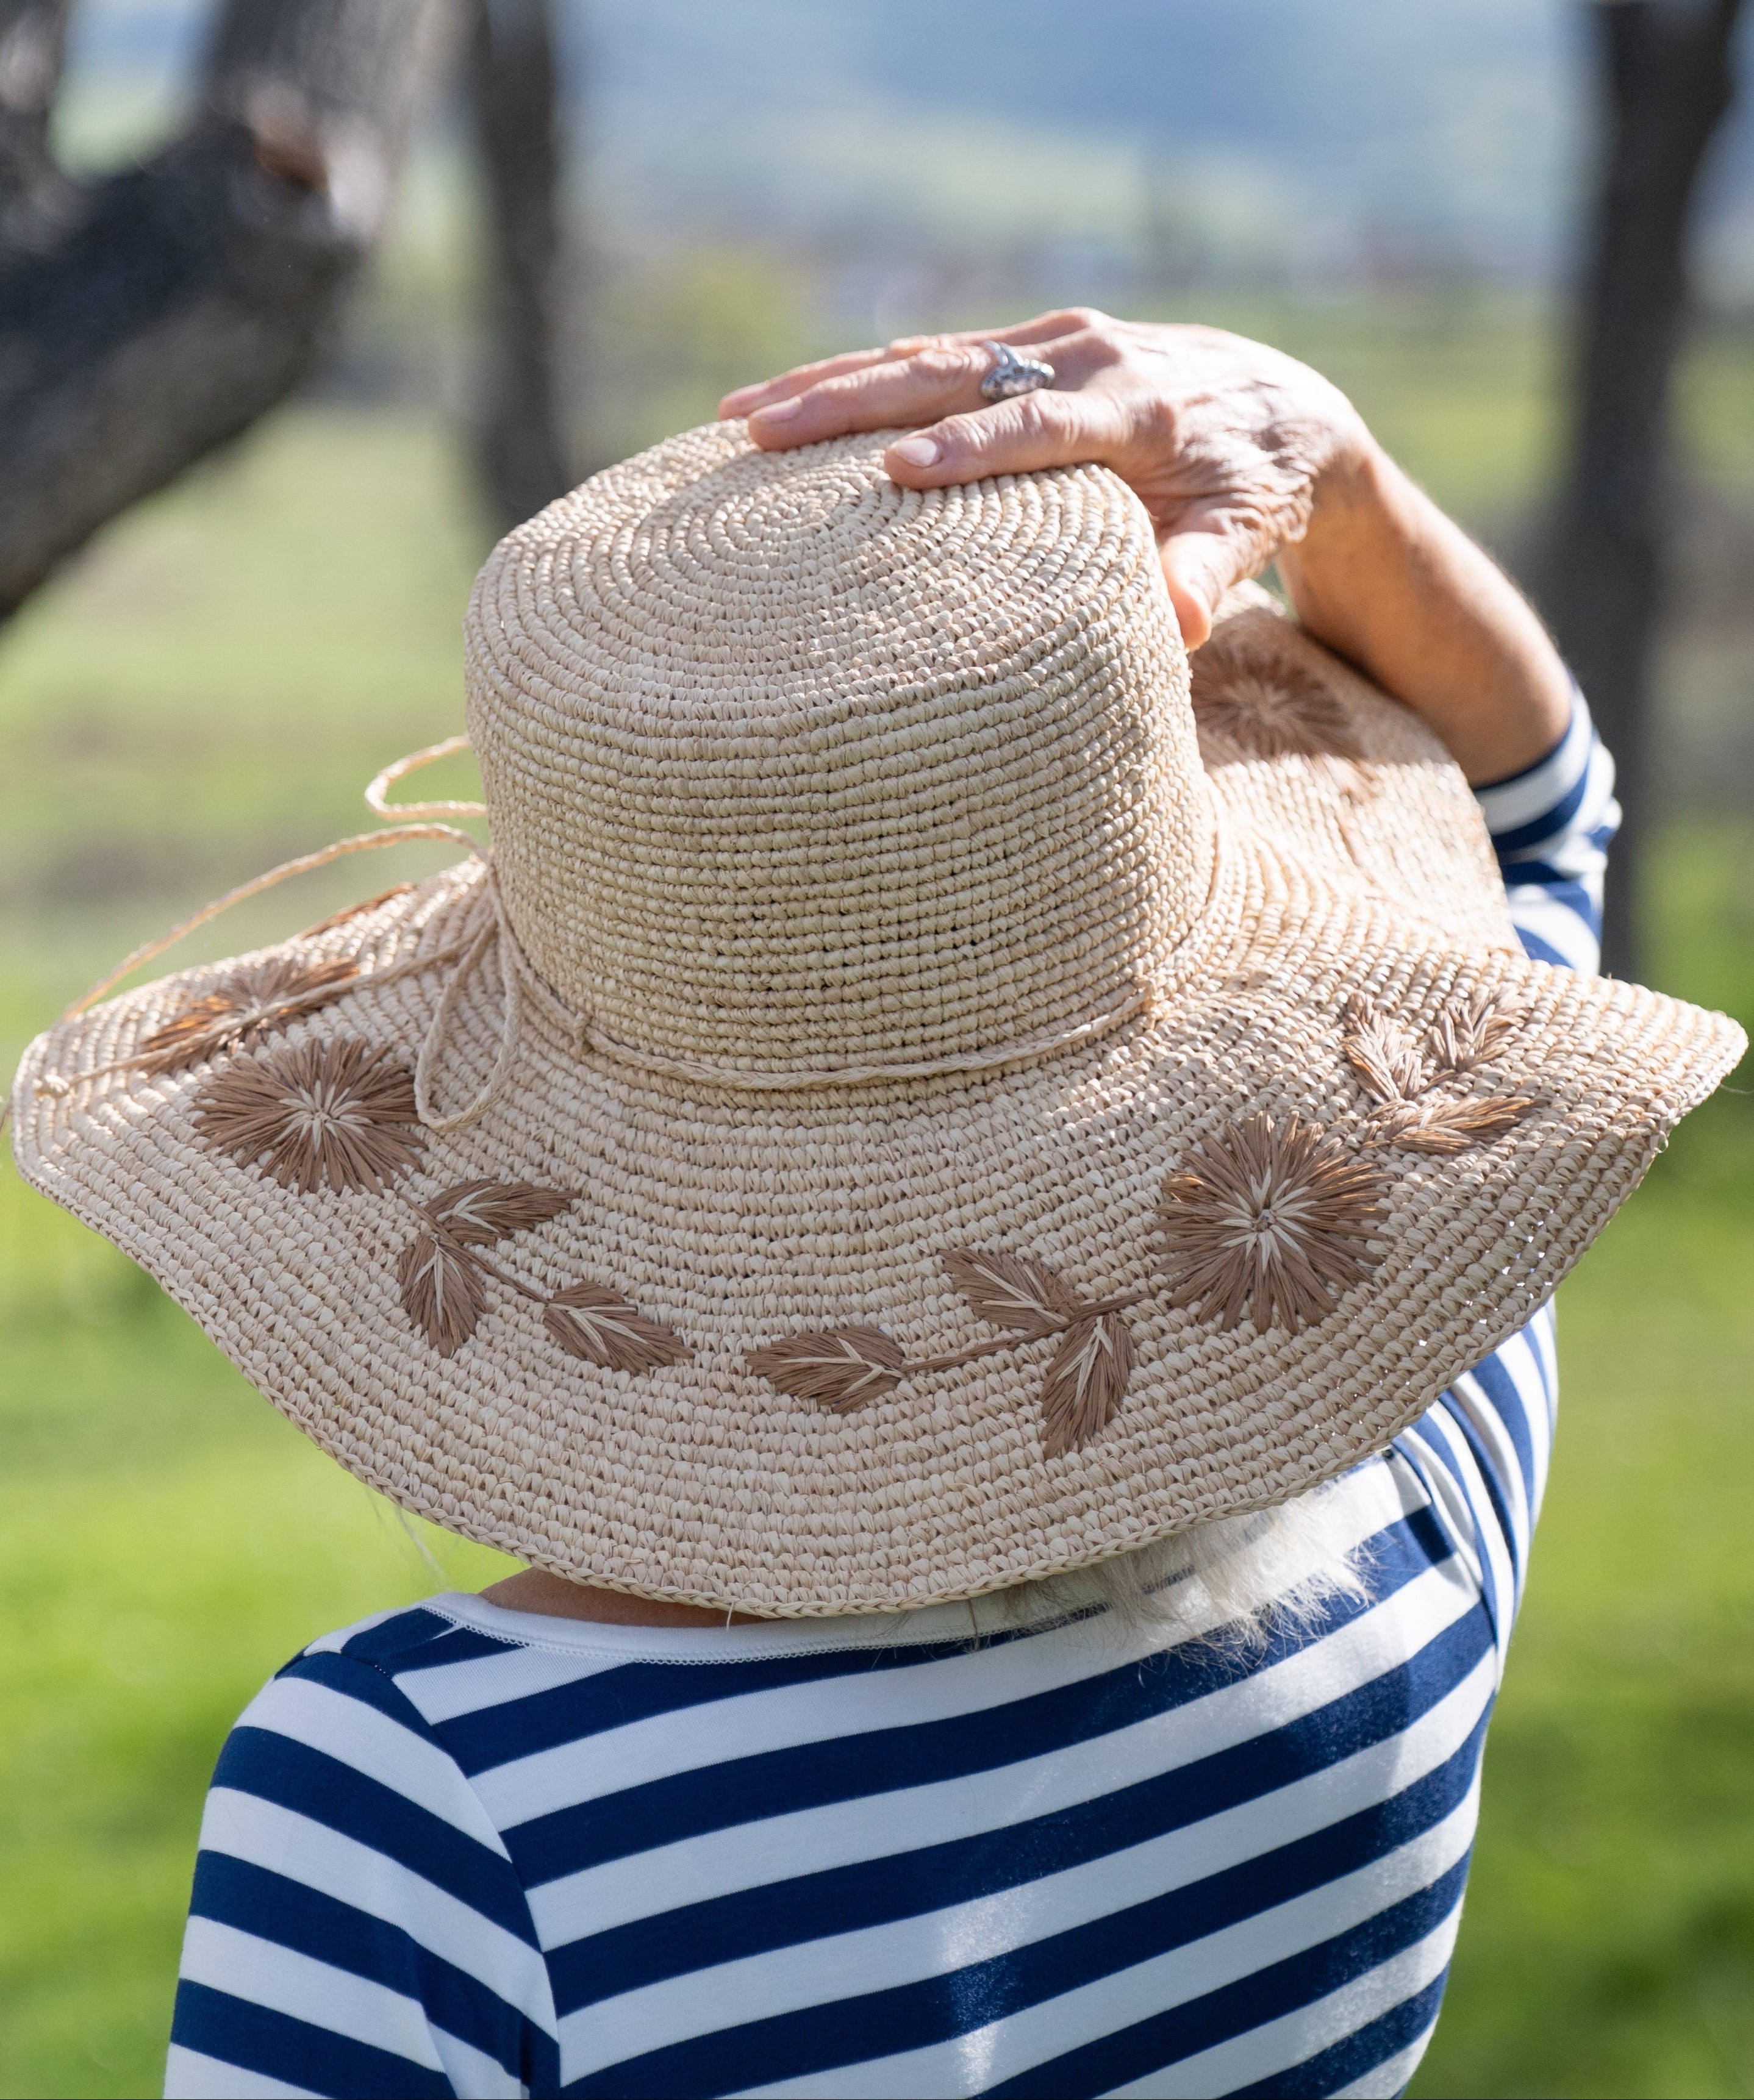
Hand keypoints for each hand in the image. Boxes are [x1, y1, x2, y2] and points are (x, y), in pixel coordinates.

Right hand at [720, 310, 1371, 647]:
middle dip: (850, 402)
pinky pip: (932, 355)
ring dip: (829, 383)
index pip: (1034, 427)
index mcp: (1137, 410)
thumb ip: (1209, 573)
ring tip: (739, 415)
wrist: (1284, 405)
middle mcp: (1087, 359)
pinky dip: (858, 376)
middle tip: (760, 430)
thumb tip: (1183, 628)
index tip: (894, 473)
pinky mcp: (1029, 343)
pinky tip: (787, 399)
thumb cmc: (1255, 490)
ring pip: (925, 354)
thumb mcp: (1247, 533)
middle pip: (952, 373)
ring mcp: (1052, 341)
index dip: (966, 448)